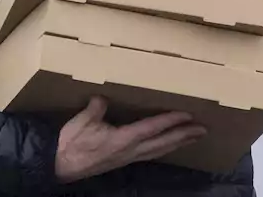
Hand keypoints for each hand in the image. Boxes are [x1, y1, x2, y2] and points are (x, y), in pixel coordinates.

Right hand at [54, 96, 206, 183]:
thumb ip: (95, 108)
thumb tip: (103, 96)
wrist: (59, 166)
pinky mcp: (125, 160)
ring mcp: (129, 158)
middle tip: (203, 129)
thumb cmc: (70, 144)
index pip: (152, 128)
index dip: (171, 121)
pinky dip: (165, 148)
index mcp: (122, 140)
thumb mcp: (81, 122)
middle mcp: (130, 151)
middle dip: (184, 135)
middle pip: (163, 143)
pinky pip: (151, 154)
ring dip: (178, 143)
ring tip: (194, 137)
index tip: (188, 115)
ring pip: (160, 150)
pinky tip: (169, 145)